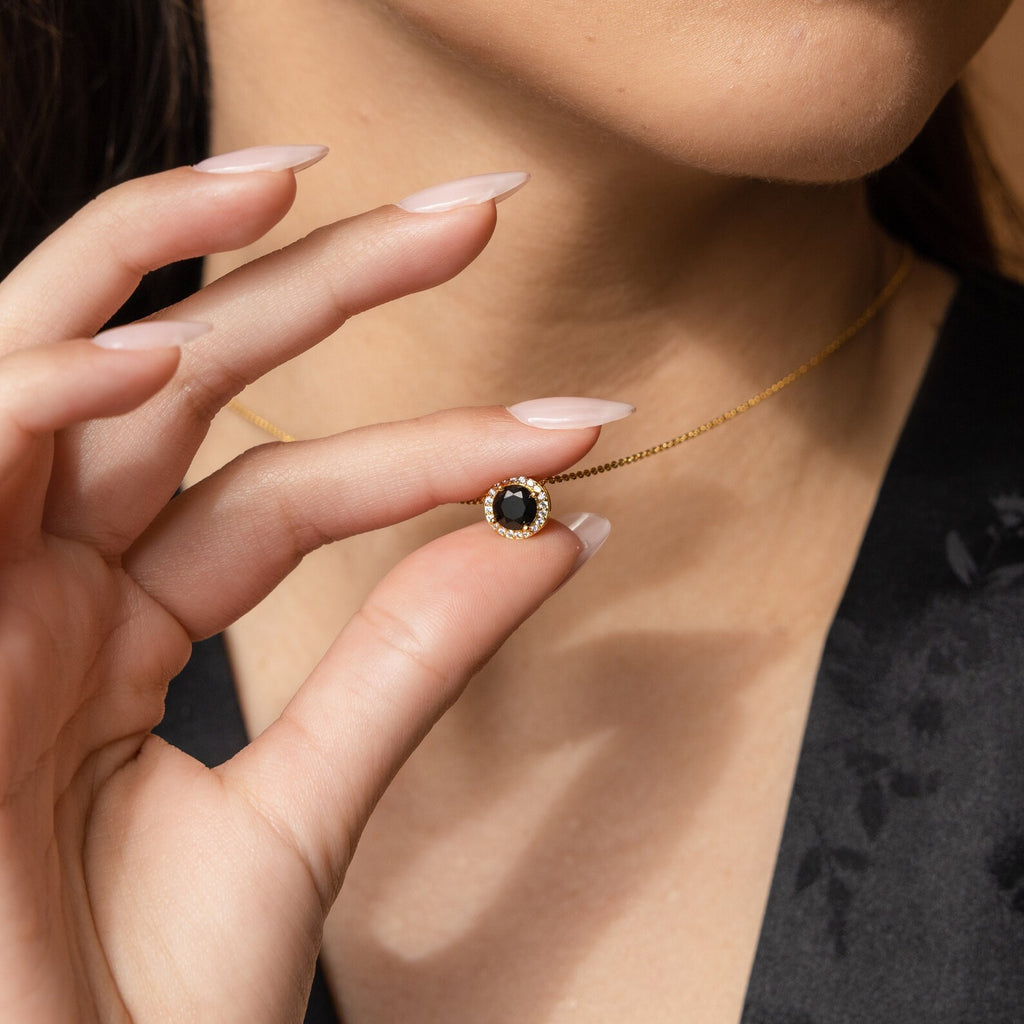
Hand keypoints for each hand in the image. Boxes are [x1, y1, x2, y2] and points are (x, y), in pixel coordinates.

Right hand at [0, 159, 603, 1021]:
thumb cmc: (138, 997)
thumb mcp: (303, 805)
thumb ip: (410, 660)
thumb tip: (553, 529)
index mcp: (123, 621)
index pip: (292, 488)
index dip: (433, 447)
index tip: (575, 429)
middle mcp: (46, 578)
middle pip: (194, 383)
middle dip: (327, 282)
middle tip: (479, 211)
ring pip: (71, 372)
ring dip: (168, 262)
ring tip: (300, 182)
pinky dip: (45, 398)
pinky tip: (160, 360)